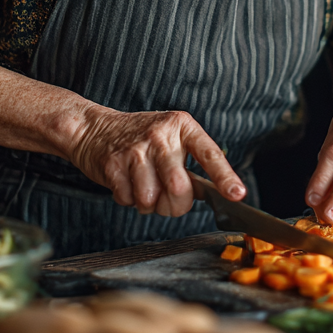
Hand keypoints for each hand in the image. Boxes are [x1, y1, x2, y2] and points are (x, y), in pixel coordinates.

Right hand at [64, 106, 245, 216]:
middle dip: (176, 206)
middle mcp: (161, 135)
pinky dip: (129, 200)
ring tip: (144, 188)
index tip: (238, 194)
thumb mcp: (171, 139)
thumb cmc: (142, 139)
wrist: (95, 129)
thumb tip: (212, 194)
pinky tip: (126, 183)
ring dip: (148, 205)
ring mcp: (136, 148)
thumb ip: (191, 164)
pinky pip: (128, 200)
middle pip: (179, 188)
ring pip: (151, 199)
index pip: (209, 154)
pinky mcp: (113, 163)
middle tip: (169, 202)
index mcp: (182, 126)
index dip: (225, 177)